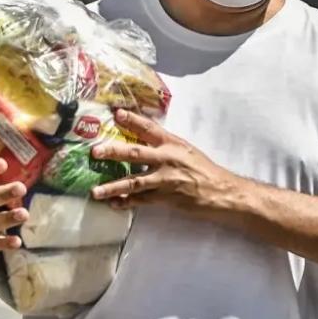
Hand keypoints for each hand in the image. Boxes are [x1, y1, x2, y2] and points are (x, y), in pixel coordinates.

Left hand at [90, 109, 242, 215]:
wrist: (221, 191)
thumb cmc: (203, 169)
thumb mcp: (186, 150)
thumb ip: (165, 144)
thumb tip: (142, 137)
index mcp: (172, 143)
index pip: (149, 128)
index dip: (132, 120)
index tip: (116, 114)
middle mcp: (166, 159)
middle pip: (135, 153)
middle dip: (113, 152)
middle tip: (95, 152)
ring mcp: (165, 179)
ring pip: (134, 182)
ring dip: (113, 186)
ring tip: (95, 191)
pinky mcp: (165, 198)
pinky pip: (141, 200)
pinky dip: (126, 203)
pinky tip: (113, 204)